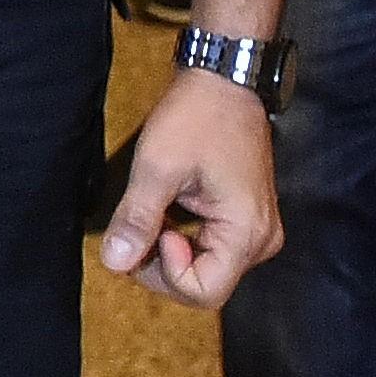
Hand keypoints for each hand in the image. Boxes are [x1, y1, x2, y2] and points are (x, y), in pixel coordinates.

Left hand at [101, 69, 282, 306]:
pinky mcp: (244, 220)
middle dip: (161, 266)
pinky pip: (210, 249)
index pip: (204, 292)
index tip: (155, 231)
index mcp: (247, 234)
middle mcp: (261, 241)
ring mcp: (256, 231)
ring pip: (205, 269)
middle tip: (138, 226)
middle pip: (205, 285)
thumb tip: (114, 263)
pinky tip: (164, 213)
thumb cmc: (196, 118)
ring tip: (151, 214)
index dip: (165, 273)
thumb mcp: (157, 167)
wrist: (224, 83)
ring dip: (168, 253)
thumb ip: (137, 219)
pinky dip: (181, 241)